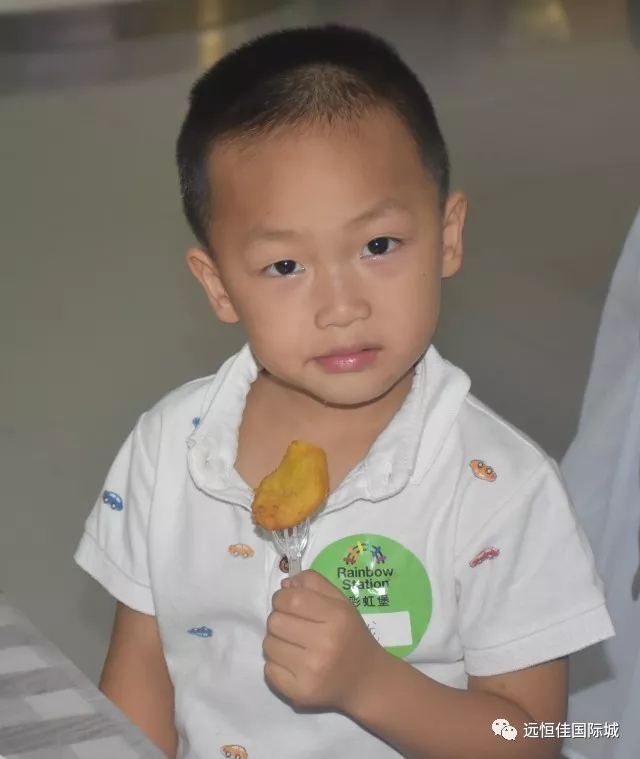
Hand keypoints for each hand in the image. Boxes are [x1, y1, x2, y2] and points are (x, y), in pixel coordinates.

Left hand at [263, 570, 386, 712]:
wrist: (365, 680)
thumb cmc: (350, 634)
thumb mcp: (341, 601)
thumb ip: (313, 583)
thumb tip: (284, 585)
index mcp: (336, 617)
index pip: (290, 599)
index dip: (282, 598)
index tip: (288, 603)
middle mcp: (324, 644)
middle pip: (275, 622)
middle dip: (279, 619)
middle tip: (293, 626)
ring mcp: (311, 672)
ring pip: (268, 646)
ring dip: (276, 642)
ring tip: (294, 645)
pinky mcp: (300, 692)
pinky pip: (268, 670)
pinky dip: (276, 665)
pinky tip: (293, 664)